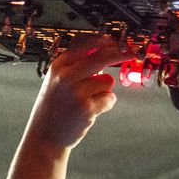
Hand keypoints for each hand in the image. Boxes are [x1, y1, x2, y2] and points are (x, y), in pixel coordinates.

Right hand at [25, 34, 131, 148]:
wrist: (44, 136)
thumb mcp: (56, 81)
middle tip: (133, 52)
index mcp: (58, 66)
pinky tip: (90, 111)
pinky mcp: (87, 108)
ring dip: (104, 90)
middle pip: (102, 56)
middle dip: (122, 52)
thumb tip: (104, 50)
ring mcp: (76, 92)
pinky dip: (105, 104)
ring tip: (88, 101)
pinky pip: (109, 98)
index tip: (117, 41)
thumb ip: (76, 66)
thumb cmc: (53, 108)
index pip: (85, 43)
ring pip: (107, 80)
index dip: (105, 41)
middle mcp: (66, 76)